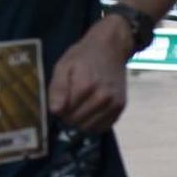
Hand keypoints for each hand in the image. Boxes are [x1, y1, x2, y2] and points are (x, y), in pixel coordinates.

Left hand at [49, 17, 128, 132]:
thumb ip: (58, 88)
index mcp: (85, 86)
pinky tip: (90, 111)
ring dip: (80, 121)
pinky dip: (94, 123)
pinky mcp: (121, 107)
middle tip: (68, 104)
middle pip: (76, 122)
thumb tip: (55, 111)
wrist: (110, 48)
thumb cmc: (83, 56)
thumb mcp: (63, 66)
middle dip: (68, 116)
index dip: (58, 110)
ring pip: (89, 128)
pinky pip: (103, 127)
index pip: (64, 113)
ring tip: (79, 106)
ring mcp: (114, 104)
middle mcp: (102, 98)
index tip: (59, 101)